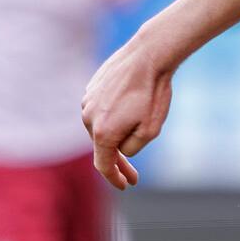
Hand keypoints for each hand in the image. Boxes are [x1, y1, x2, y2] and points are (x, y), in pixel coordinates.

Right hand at [81, 39, 175, 189]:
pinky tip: (128, 110)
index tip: (125, 185)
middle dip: (118, 161)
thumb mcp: (150, 130)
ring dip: (115, 134)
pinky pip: (101, 110)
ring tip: (137, 130)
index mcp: (102, 133)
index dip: (115, 178)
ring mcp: (87, 101)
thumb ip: (131, 147)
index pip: (104, 166)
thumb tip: (120, 150)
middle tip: (133, 175)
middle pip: (102, 147)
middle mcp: (88, 118)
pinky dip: (112, 116)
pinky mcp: (91, 88)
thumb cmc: (152, 93)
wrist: (148, 55)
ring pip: (101, 127)